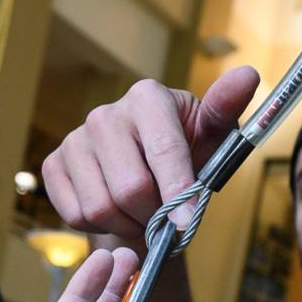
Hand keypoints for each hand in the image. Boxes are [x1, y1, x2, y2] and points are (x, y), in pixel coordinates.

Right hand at [39, 70, 258, 244]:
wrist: (145, 171)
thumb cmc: (187, 152)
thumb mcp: (213, 136)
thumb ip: (226, 109)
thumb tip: (248, 75)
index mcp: (147, 98)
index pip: (163, 151)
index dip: (178, 192)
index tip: (186, 222)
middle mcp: (105, 114)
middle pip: (130, 188)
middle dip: (154, 216)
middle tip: (167, 221)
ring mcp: (74, 140)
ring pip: (101, 207)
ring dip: (129, 225)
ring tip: (144, 217)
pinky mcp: (53, 165)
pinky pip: (77, 215)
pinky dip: (102, 227)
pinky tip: (117, 214)